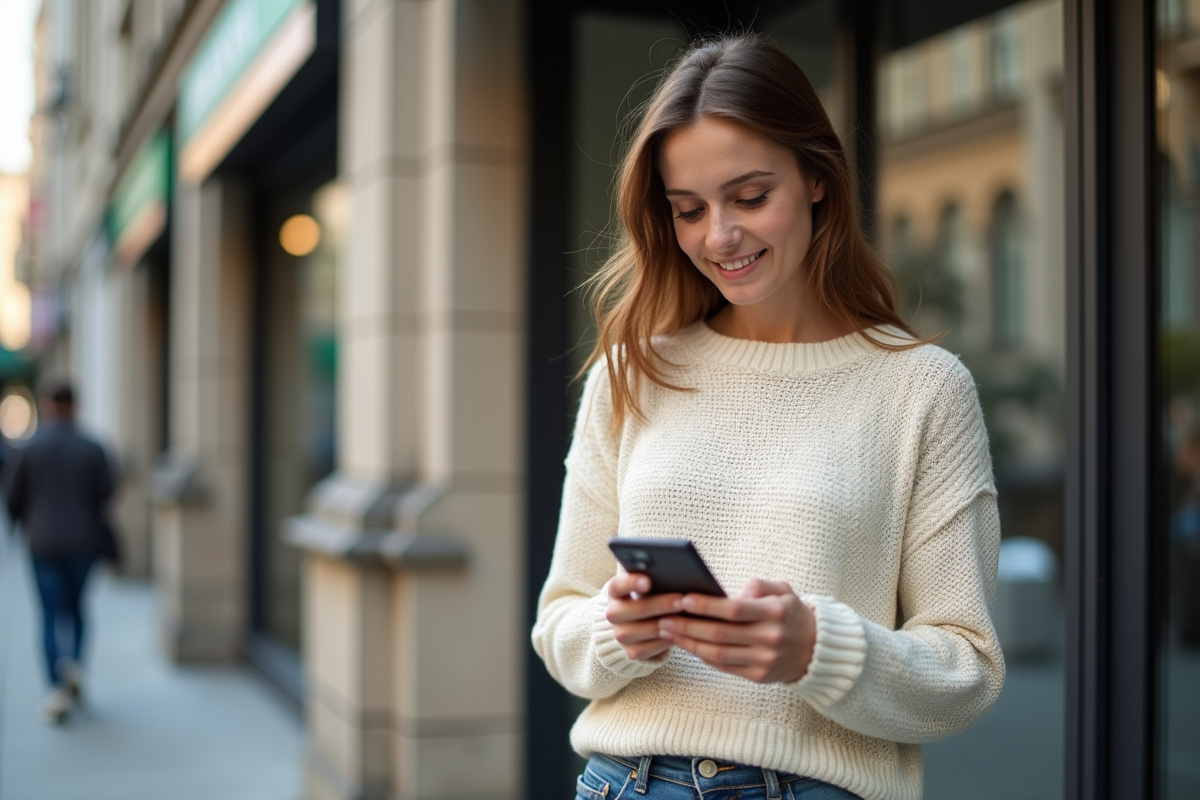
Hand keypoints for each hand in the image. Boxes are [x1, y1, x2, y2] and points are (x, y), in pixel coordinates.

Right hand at [604, 573, 684, 660]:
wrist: (638, 623)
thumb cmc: (648, 597)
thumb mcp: (647, 585)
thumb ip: (654, 578)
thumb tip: (674, 573)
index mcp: (615, 592)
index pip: (618, 585)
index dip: (631, 583)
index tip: (648, 581)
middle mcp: (613, 614)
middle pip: (634, 609)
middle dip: (659, 605)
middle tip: (680, 600)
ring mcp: (620, 635)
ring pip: (643, 630)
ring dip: (666, 624)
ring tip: (685, 618)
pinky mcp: (631, 652)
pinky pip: (649, 649)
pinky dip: (665, 641)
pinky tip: (680, 633)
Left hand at [656, 579, 815, 683]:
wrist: (817, 649)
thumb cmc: (791, 613)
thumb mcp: (783, 590)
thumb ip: (757, 585)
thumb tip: (726, 594)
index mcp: (775, 613)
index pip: (733, 610)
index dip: (706, 606)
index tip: (683, 599)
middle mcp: (770, 638)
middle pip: (720, 634)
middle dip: (688, 625)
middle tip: (664, 617)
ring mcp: (765, 660)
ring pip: (718, 653)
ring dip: (689, 643)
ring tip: (668, 631)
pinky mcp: (759, 676)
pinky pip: (724, 667)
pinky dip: (702, 656)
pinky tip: (687, 645)